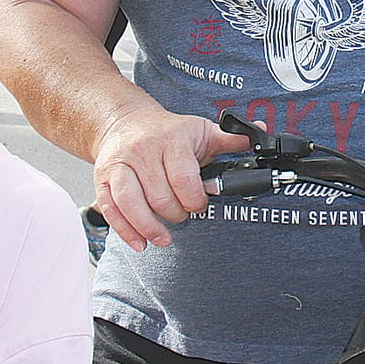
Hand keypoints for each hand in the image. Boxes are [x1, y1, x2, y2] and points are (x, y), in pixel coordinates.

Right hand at [91, 106, 252, 252]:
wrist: (124, 121)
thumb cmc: (167, 131)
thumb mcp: (202, 130)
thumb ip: (231, 139)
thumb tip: (261, 133)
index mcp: (172, 138)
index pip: (184, 179)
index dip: (195, 200)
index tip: (199, 205)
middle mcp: (143, 150)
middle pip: (159, 196)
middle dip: (176, 215)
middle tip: (183, 216)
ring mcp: (120, 164)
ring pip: (130, 203)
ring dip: (149, 227)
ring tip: (162, 238)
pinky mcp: (103, 178)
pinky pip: (110, 208)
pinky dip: (124, 230)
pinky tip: (139, 242)